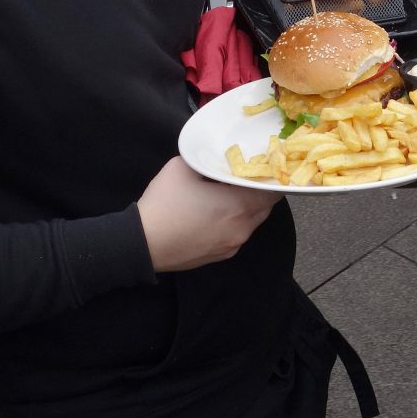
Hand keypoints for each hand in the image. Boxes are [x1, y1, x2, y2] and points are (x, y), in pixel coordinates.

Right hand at [137, 157, 283, 271]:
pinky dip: (234, 224)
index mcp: (239, 205)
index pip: (273, 192)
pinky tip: (215, 216)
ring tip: (228, 197)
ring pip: (251, 223)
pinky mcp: (221, 256)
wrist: (143, 244)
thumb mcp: (182, 167)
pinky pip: (237, 236)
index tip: (263, 169)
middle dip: (259, 193)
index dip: (270, 178)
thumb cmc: (165, 204)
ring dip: (246, 210)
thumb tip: (214, 161)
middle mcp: (242, 228)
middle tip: (245, 180)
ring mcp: (233, 245)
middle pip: (265, 208)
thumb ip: (205, 160)